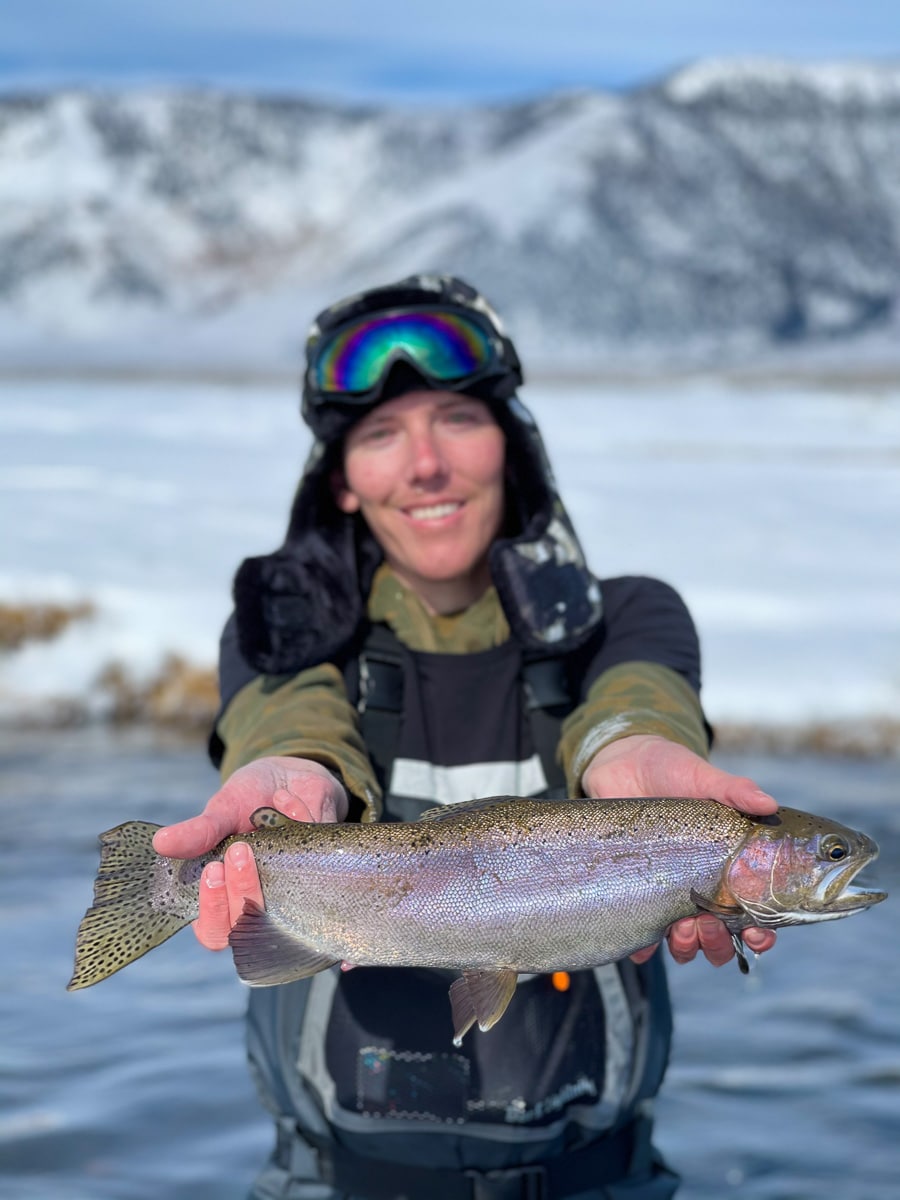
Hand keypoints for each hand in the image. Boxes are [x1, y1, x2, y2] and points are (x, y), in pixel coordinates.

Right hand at [152, 756, 347, 950]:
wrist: (292, 775)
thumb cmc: (249, 800)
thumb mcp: (222, 810)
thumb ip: (199, 832)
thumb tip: (161, 844)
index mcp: (228, 897)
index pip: (216, 931)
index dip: (213, 912)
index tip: (212, 872)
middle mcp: (263, 902)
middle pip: (252, 928)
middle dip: (244, 891)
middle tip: (238, 851)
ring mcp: (297, 891)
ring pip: (292, 908)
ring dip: (279, 867)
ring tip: (262, 822)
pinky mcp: (328, 871)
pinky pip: (322, 862)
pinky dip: (302, 822)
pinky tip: (286, 800)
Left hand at [582, 734, 778, 967]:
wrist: (622, 763)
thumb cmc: (670, 772)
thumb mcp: (704, 778)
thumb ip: (735, 791)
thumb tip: (768, 803)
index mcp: (726, 867)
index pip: (753, 912)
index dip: (761, 932)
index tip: (759, 931)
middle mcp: (699, 888)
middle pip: (718, 938)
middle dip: (719, 943)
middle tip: (710, 924)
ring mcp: (666, 894)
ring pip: (684, 943)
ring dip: (688, 947)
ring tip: (682, 928)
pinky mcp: (633, 892)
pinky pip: (639, 933)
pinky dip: (642, 947)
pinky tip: (643, 944)